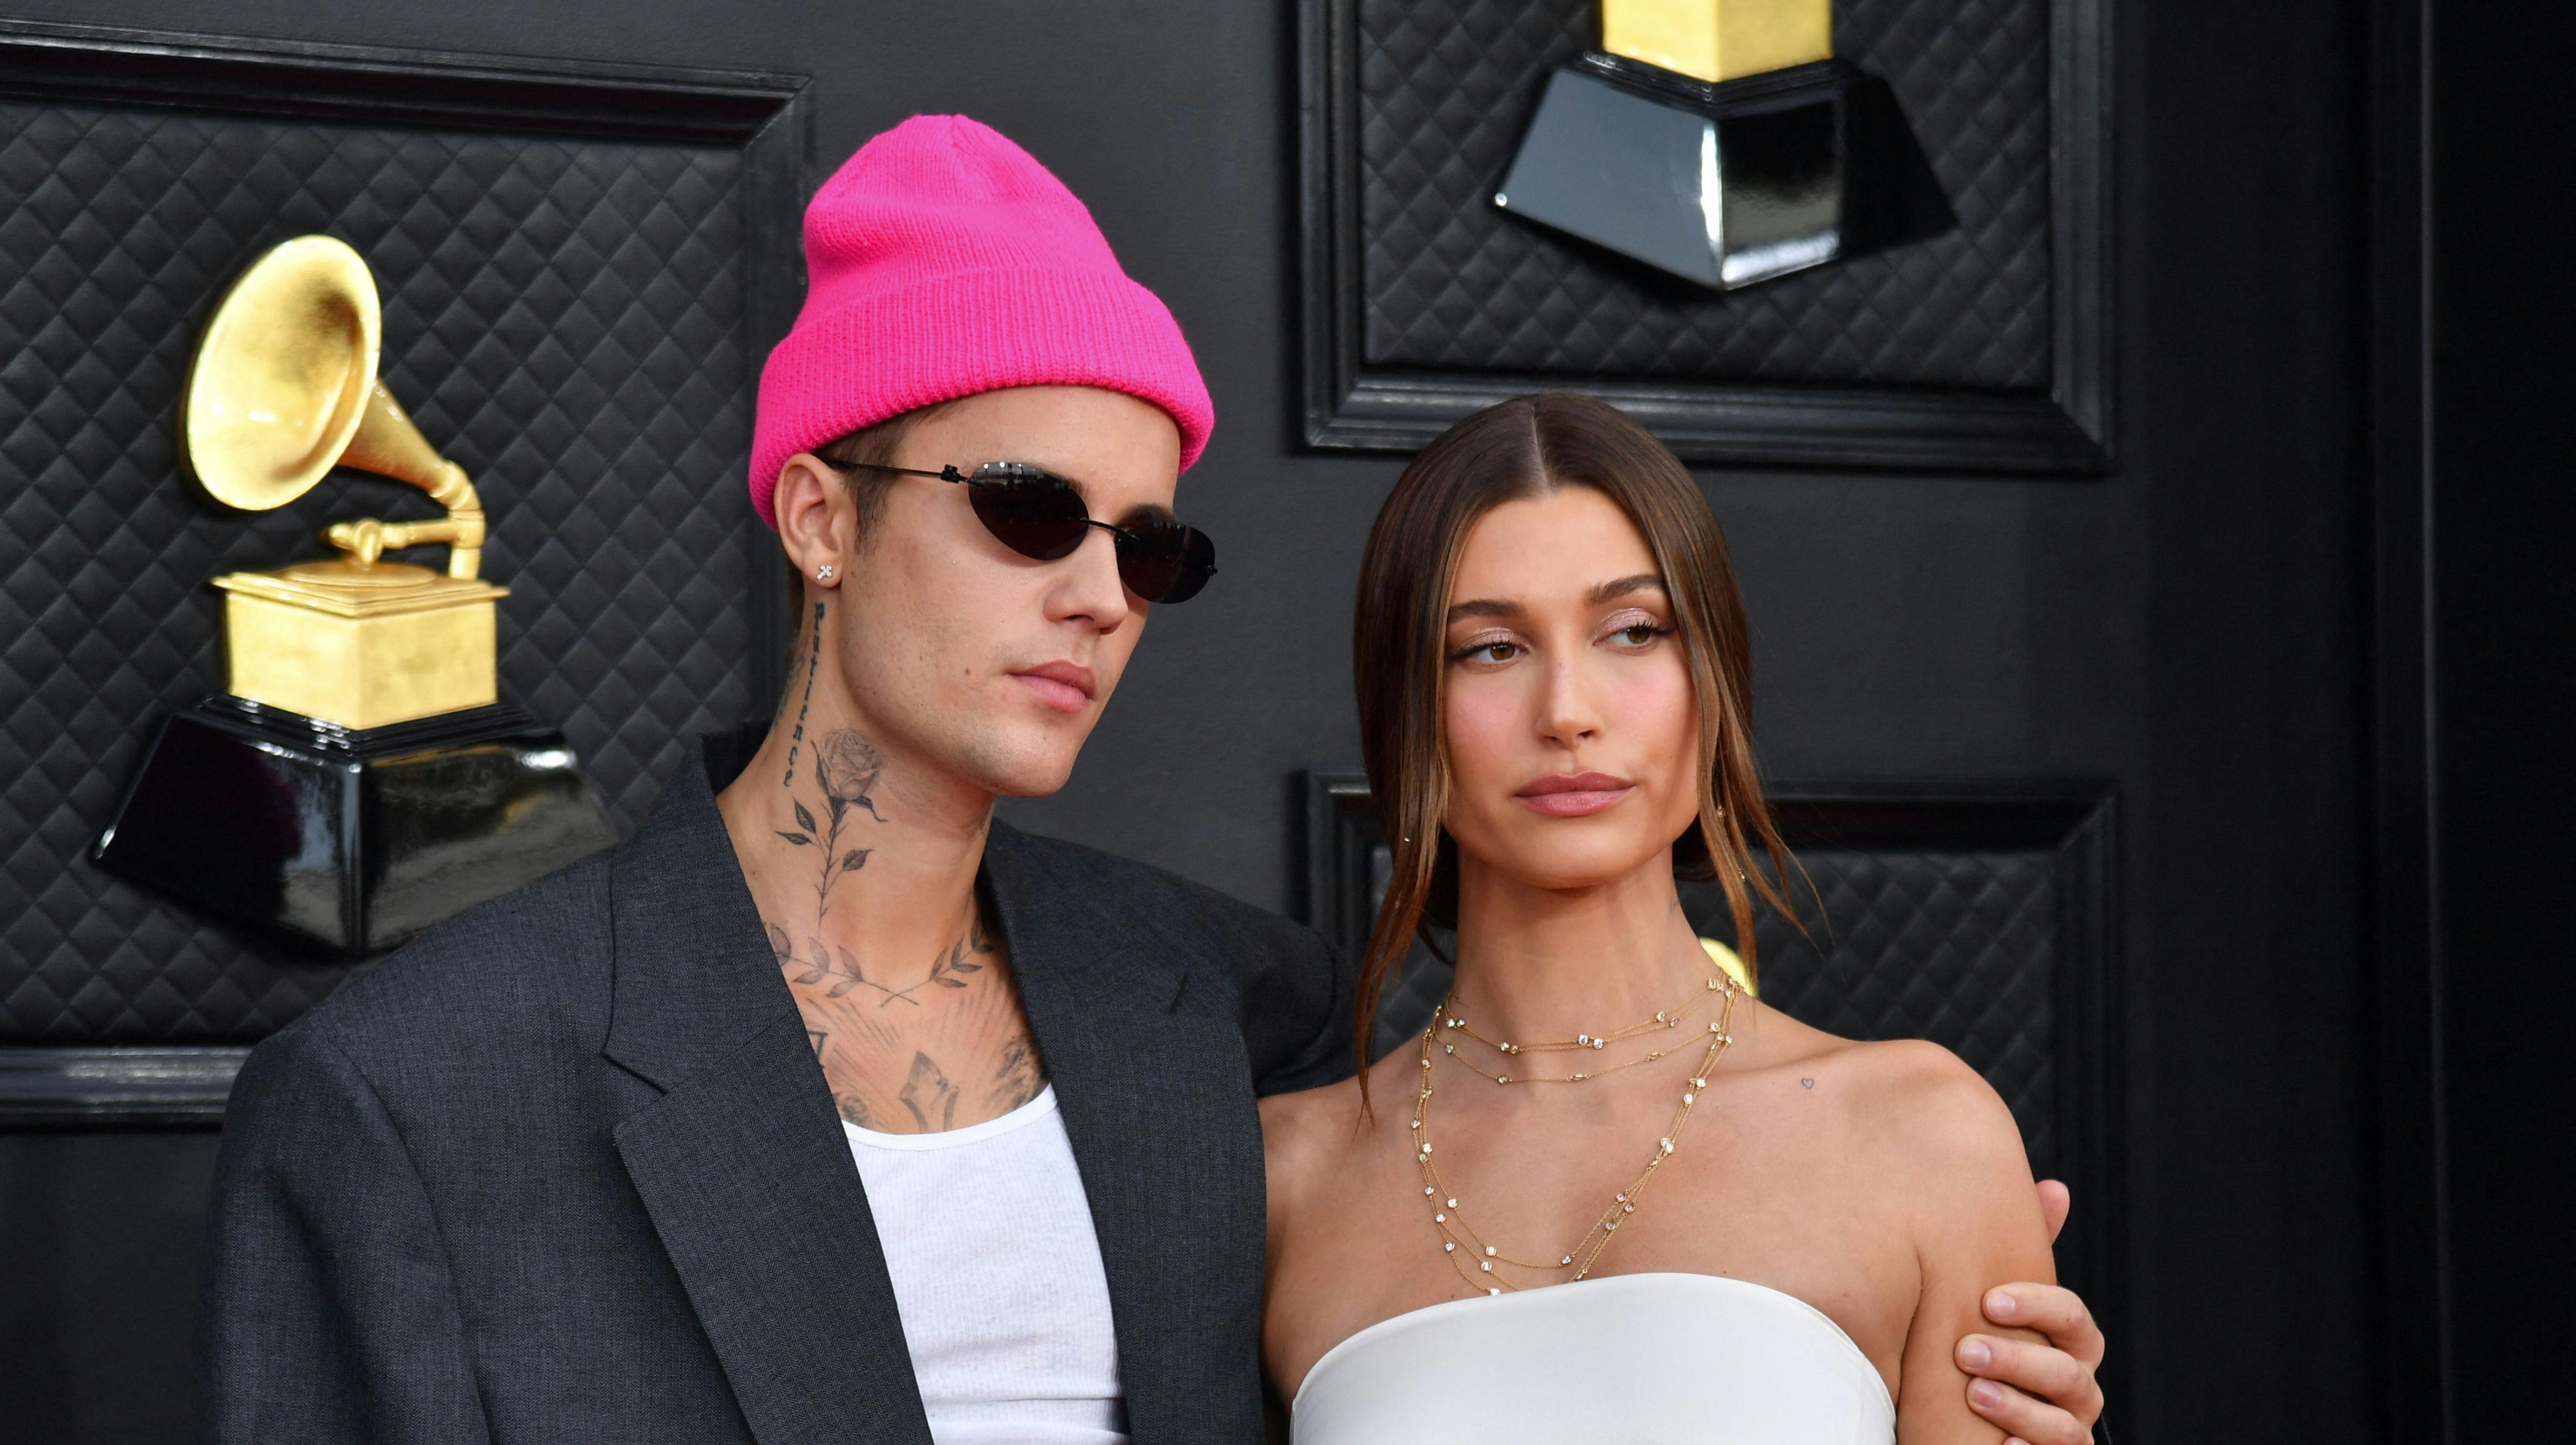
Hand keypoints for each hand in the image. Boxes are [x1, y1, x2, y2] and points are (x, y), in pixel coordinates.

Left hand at [1953, 1179, 2103, 1444]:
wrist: (1962, 1422)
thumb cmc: (1986, 1349)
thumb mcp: (1998, 1304)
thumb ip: (2025, 1251)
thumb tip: (2056, 1188)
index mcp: (2069, 1344)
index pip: (2072, 1318)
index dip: (2036, 1306)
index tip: (1987, 1299)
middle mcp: (2077, 1388)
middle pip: (2067, 1372)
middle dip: (2018, 1359)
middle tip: (1966, 1350)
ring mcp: (2068, 1430)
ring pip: (2063, 1425)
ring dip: (2017, 1408)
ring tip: (1972, 1393)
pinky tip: (1999, 1443)